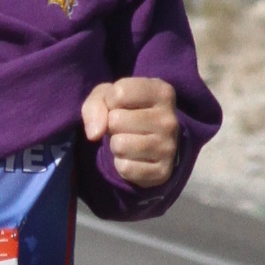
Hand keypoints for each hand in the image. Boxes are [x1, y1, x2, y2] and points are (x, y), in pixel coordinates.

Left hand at [81, 74, 179, 188]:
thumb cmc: (127, 111)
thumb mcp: (109, 97)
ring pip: (119, 145)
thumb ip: (96, 104)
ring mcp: (169, 147)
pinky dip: (122, 164)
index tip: (121, 106)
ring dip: (115, 145)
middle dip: (112, 125)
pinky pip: (125, 168)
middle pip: (116, 120)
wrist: (152, 144)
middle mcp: (170, 119)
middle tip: (125, 127)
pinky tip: (134, 158)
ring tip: (128, 141)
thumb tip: (94, 134)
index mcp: (162, 92)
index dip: (110, 101)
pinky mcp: (162, 172)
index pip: (119, 93)